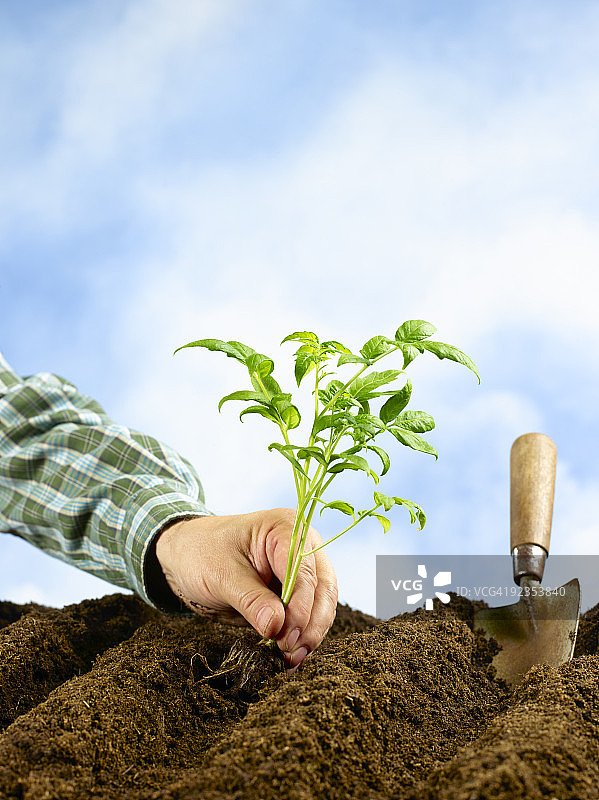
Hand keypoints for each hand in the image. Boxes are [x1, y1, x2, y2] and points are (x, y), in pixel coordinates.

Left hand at [154, 508, 337, 669]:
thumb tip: (277, 627)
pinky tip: (289, 656)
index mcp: (286, 528)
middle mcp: (303, 545)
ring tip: (291, 660)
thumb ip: (251, 600)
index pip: (304, 570)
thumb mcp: (222, 576)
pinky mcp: (297, 590)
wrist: (187, 556)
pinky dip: (302, 635)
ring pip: (323, 604)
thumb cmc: (202, 554)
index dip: (301, 606)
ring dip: (310, 634)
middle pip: (322, 587)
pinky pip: (310, 614)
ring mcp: (303, 567)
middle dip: (310, 624)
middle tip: (291, 653)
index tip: (287, 637)